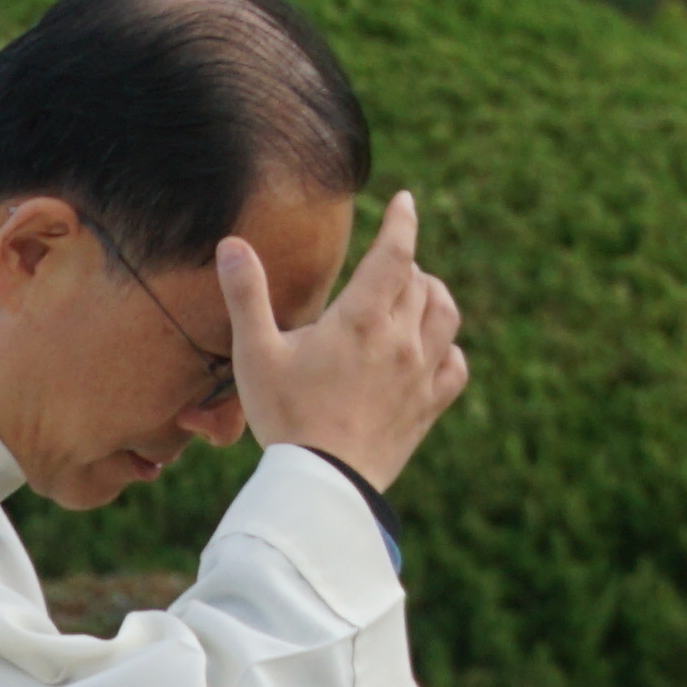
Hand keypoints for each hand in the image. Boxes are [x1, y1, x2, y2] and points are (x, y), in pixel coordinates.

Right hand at [223, 189, 466, 491]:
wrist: (323, 485)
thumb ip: (246, 296)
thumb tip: (231, 244)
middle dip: (405, 265)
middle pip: (420, 281)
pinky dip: (448, 348)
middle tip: (385, 267)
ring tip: (415, 296)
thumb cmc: (285, 418)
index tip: (408, 201)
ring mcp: (420, 374)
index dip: (404, 221)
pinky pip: (455, 365)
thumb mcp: (255, 355)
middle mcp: (400, 340)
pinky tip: (432, 351)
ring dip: (433, 297)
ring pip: (446, 315)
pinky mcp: (428, 407)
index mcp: (360, 319)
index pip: (395, 253)